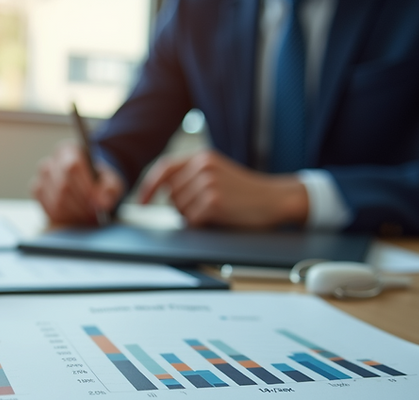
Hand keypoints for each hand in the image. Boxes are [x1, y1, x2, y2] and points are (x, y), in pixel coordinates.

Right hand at [32, 143, 124, 224]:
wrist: (88, 188)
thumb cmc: (99, 182)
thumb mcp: (111, 182)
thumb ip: (110, 190)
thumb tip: (102, 203)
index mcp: (68, 150)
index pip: (72, 167)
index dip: (85, 187)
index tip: (97, 202)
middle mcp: (51, 162)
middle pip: (63, 187)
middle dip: (81, 204)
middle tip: (95, 214)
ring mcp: (41, 179)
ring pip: (56, 201)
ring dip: (75, 213)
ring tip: (88, 217)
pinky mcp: (38, 194)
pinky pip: (49, 210)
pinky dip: (65, 218)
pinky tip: (76, 218)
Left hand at [137, 151, 308, 228]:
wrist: (275, 198)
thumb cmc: (245, 191)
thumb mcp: (218, 173)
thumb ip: (193, 176)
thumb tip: (162, 192)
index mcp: (203, 157)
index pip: (164, 169)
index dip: (149, 187)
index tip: (142, 202)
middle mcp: (204, 167)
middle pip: (171, 195)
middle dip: (182, 207)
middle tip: (206, 208)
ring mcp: (209, 183)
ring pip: (180, 209)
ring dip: (193, 217)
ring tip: (216, 211)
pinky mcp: (214, 202)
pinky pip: (192, 219)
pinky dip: (201, 223)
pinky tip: (218, 217)